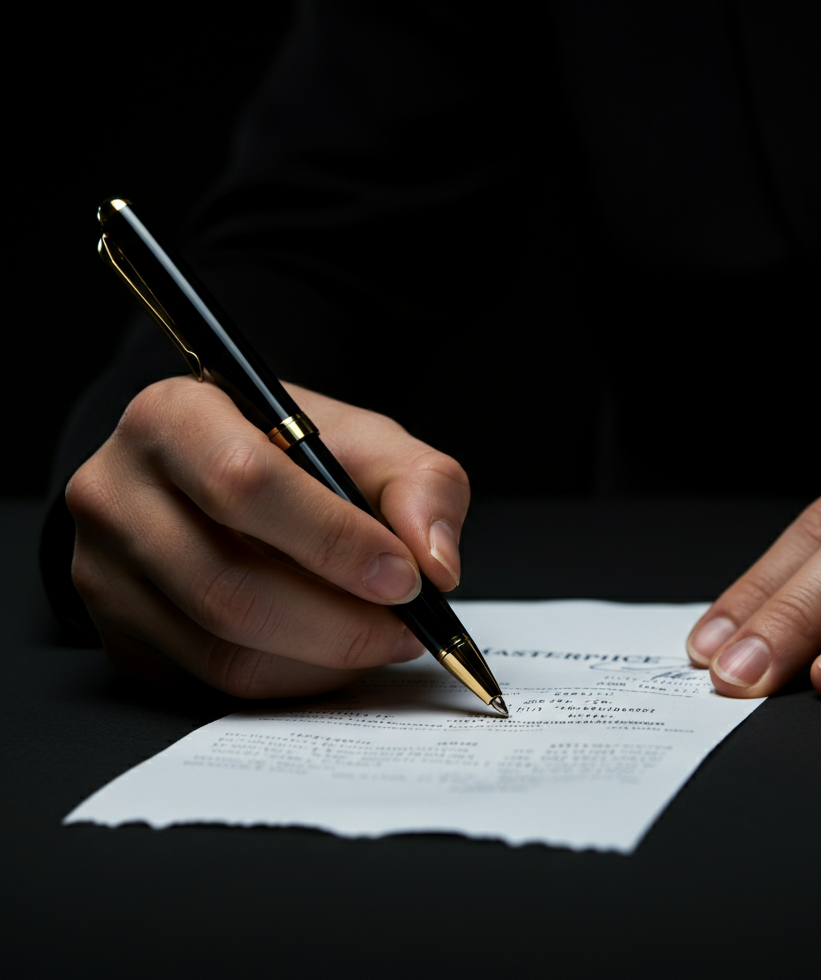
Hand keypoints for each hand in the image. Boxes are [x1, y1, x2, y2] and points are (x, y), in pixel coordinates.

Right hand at [66, 377, 469, 697]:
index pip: (243, 483)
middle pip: (228, 586)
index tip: (406, 578)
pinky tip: (332, 652)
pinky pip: (212, 682)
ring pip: (222, 649)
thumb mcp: (365, 440)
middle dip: (339, 623)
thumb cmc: (291, 453)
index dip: (333, 541)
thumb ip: (420, 485)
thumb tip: (436, 564)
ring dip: (324, 660)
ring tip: (382, 639)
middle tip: (407, 627)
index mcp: (172, 418)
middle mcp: (116, 493)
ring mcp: (104, 572)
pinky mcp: (120, 633)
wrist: (218, 474)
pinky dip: (292, 679)